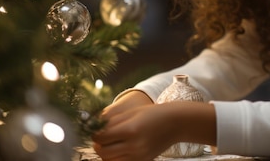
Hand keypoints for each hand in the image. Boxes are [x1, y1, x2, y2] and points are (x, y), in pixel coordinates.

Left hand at [91, 91, 216, 160]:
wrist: (176, 123)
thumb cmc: (153, 114)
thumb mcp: (132, 112)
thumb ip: (111, 121)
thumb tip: (93, 127)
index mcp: (130, 130)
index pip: (101, 137)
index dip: (94, 133)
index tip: (95, 129)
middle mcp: (134, 146)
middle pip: (103, 151)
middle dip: (98, 144)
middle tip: (100, 137)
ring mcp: (138, 156)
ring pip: (110, 160)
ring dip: (105, 152)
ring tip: (110, 143)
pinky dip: (116, 158)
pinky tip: (119, 149)